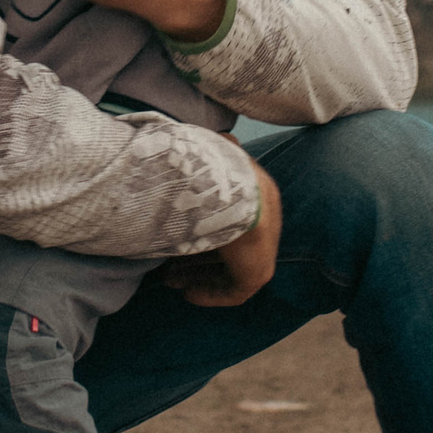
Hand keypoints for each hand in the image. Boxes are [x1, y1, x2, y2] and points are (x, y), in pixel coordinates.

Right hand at [160, 157, 282, 306]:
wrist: (233, 193)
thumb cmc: (213, 171)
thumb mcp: (211, 153)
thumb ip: (212, 150)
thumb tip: (219, 137)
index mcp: (255, 190)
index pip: (228, 214)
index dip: (200, 226)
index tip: (174, 234)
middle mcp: (264, 221)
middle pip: (226, 244)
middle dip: (195, 256)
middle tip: (168, 265)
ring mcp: (264, 249)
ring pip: (229, 268)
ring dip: (198, 275)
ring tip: (171, 282)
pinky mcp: (259, 272)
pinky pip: (234, 290)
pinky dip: (211, 293)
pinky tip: (189, 295)